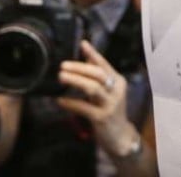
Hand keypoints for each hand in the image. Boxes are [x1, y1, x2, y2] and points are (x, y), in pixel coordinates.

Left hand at [56, 40, 137, 157]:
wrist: (120, 136)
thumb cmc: (111, 110)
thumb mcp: (108, 92)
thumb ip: (98, 76)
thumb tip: (86, 57)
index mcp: (118, 81)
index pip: (104, 64)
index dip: (93, 54)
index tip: (83, 44)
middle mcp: (116, 91)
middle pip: (98, 74)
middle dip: (80, 67)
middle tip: (63, 65)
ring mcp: (110, 105)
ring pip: (92, 88)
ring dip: (75, 81)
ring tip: (61, 77)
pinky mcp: (102, 118)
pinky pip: (84, 107)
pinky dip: (71, 102)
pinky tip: (60, 100)